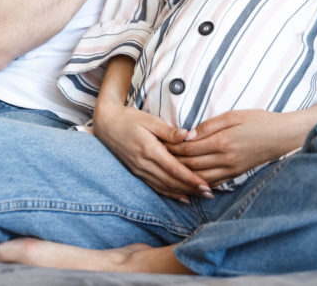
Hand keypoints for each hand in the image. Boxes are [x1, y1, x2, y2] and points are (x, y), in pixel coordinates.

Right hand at [92, 101, 209, 201]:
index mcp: (149, 149)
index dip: (191, 179)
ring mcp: (139, 170)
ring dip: (182, 193)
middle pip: (171, 181)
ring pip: (164, 187)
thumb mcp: (150, 120)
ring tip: (200, 196)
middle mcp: (143, 164)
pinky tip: (182, 197)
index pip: (174, 169)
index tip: (205, 185)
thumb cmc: (129, 119)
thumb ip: (169, 131)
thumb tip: (188, 136)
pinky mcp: (137, 172)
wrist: (106, 125)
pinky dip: (169, 193)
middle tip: (209, 194)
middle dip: (191, 189)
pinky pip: (155, 187)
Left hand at [165, 110, 299, 187]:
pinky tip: (187, 180)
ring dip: (182, 175)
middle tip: (157, 156)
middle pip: (190, 164)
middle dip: (172, 161)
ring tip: (167, 169)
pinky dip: (197, 183)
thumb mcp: (233, 116)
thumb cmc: (258, 121)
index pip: (188, 148)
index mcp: (222, 142)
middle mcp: (224, 159)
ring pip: (199, 177)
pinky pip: (212, 183)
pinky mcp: (235, 175)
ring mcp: (230, 170)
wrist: (283, 137)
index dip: (172, 147)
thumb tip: (188, 134)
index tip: (159, 142)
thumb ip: (209, 125)